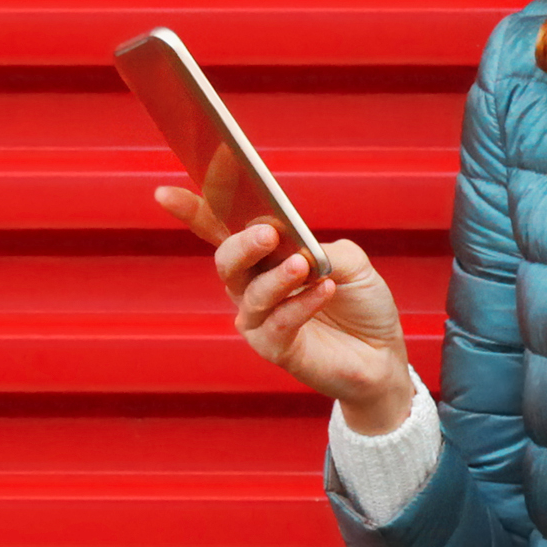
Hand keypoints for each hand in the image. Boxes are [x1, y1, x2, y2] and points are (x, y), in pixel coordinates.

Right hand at [154, 185, 413, 432]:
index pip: (220, 229)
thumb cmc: (361, 302)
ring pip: (251, 294)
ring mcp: (260, 319)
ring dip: (277, 277)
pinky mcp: (275, 349)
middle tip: (268, 233)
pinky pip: (278, 324)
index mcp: (265, 255)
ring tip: (303, 265)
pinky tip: (323, 290)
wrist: (382, 354)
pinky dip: (301, 304)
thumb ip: (323, 249)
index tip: (164, 193)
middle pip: (227, 261)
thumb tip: (302, 249)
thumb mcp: (351, 262)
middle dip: (242, 244)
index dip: (192, 210)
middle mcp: (253, 285)